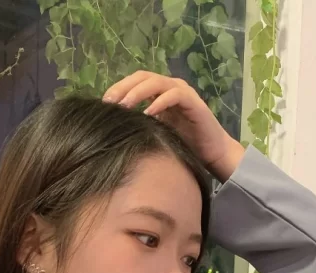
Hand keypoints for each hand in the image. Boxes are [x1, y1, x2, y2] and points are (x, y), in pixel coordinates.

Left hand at [103, 71, 245, 182]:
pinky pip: (174, 95)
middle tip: (110, 102)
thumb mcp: (156, 132)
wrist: (211, 153)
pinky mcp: (193, 102)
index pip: (134, 81)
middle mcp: (170, 87)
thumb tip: (113, 125)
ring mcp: (182, 92)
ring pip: (156, 82)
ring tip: (126, 105)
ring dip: (138, 92)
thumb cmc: (183, 144)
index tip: (103, 103)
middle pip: (142, 77)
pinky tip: (149, 113)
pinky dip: (160, 102)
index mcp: (159, 92)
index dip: (118, 88)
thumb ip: (140, 123)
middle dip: (124, 87)